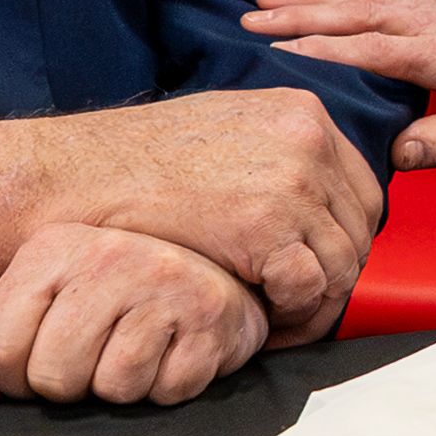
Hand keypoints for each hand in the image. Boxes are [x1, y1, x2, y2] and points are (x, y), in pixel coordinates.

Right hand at [0, 90, 381, 342]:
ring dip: (315, 304)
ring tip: (277, 324)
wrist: (74, 176)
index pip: (362, 189)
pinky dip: (293, 316)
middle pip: (362, 229)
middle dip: (335, 276)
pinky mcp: (268, 226)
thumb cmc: (134, 163)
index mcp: (302, 111)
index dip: (341, 239)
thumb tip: (314, 198)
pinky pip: (312, 288)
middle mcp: (308, 137)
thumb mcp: (224, 129)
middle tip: (296, 310)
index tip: (310, 271)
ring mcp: (293, 179)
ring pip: (345, 264)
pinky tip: (262, 324)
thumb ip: (277, 153)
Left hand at [0, 225, 266, 408]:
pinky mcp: (209, 318)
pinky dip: (166, 387)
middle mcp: (107, 256)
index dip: (13, 377)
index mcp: (54, 248)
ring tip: (135, 349)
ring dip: (121, 387)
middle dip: (71, 386)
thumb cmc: (122, 291)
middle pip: (53, 377)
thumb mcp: (48, 302)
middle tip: (95, 357)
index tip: (38, 361)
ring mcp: (163, 283)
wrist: (213, 273)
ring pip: (113, 388)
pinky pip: (166, 391)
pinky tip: (169, 352)